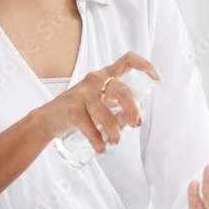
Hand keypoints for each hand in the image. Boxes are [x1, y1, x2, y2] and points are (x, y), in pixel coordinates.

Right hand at [34, 51, 161, 154]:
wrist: (50, 118)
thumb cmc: (82, 110)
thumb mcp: (104, 105)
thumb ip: (123, 109)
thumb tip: (140, 116)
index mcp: (106, 75)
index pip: (127, 60)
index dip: (145, 65)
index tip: (158, 78)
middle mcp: (94, 80)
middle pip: (121, 89)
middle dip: (132, 109)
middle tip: (135, 125)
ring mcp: (81, 94)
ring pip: (106, 113)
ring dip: (114, 132)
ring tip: (114, 142)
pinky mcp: (71, 109)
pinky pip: (90, 127)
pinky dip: (98, 141)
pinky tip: (101, 148)